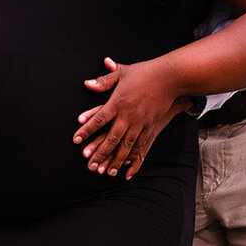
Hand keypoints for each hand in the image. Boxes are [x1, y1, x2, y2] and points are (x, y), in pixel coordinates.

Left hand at [73, 58, 188, 179]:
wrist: (169, 77)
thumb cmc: (144, 73)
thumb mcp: (122, 74)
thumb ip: (104, 81)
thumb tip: (87, 84)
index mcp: (118, 102)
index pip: (98, 119)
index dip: (86, 130)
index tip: (76, 140)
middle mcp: (128, 115)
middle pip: (111, 138)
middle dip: (100, 154)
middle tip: (90, 166)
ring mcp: (140, 123)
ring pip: (126, 146)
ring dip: (116, 160)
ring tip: (107, 172)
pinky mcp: (151, 127)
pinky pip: (141, 146)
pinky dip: (133, 159)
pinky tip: (127, 168)